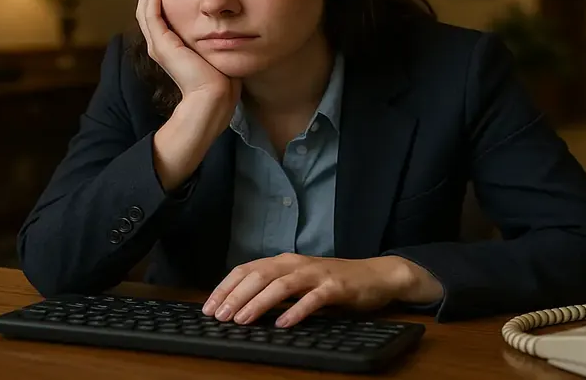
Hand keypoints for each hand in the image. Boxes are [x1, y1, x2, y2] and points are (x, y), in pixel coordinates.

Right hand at [136, 0, 239, 102]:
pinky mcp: (161, 45)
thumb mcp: (214, 48)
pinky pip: (151, 16)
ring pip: (145, 11)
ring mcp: (158, 46)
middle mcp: (161, 46)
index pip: (159, 17)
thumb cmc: (220, 78)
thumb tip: (225, 21)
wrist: (214, 96)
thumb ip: (212, 35)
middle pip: (148, 12)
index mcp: (171, 48)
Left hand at [201, 254, 442, 327]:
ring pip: (281, 285)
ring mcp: (316, 274)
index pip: (247, 270)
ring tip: (242, 319)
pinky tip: (283, 323)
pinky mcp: (336, 287)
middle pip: (259, 275)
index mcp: (285, 261)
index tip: (209, 306)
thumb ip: (275, 289)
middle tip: (219, 315)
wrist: (376, 276)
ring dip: (258, 302)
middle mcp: (297, 263)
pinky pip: (312, 299)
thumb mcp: (300, 282)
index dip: (226, 287)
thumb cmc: (334, 282)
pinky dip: (296, 310)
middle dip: (235, 296)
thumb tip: (242, 306)